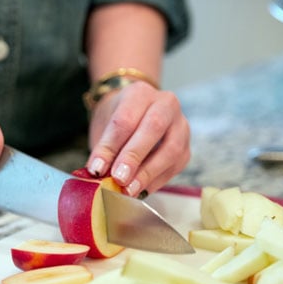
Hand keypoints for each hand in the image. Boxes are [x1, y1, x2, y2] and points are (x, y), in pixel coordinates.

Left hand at [86, 81, 190, 196]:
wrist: (137, 114)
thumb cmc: (118, 119)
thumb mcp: (104, 126)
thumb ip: (103, 148)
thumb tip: (97, 174)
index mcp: (140, 93)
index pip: (125, 119)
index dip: (110, 147)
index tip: (96, 168)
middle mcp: (166, 104)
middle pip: (153, 128)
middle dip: (134, 157)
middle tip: (118, 178)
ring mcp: (181, 126)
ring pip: (171, 149)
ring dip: (148, 173)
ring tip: (129, 189)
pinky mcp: (186, 148)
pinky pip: (175, 166)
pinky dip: (156, 181)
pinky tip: (140, 190)